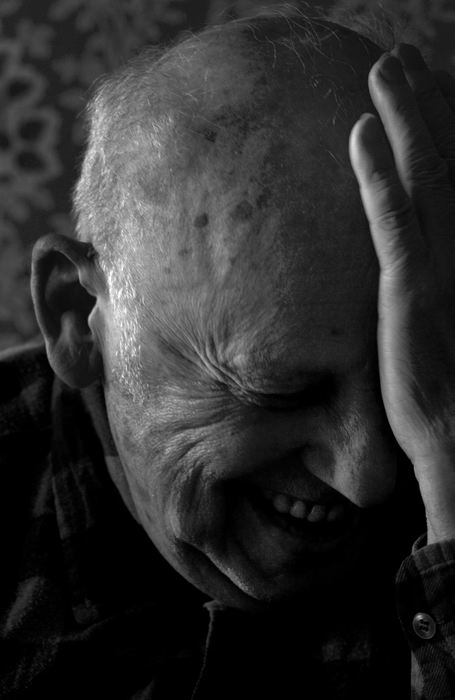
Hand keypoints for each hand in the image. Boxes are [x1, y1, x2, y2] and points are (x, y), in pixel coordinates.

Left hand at [349, 45, 454, 543]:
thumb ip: (420, 285)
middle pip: (439, 165)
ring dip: (403, 120)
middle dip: (420, 108)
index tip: (416, 92)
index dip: (435, 132)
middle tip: (400, 59)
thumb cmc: (441, 390)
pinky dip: (378, 178)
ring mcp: (438, 269)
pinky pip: (394, 225)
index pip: (449, 182)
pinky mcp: (413, 293)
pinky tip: (361, 135)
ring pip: (420, 180)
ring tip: (385, 68)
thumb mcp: (431, 325)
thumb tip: (401, 261)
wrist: (453, 439)